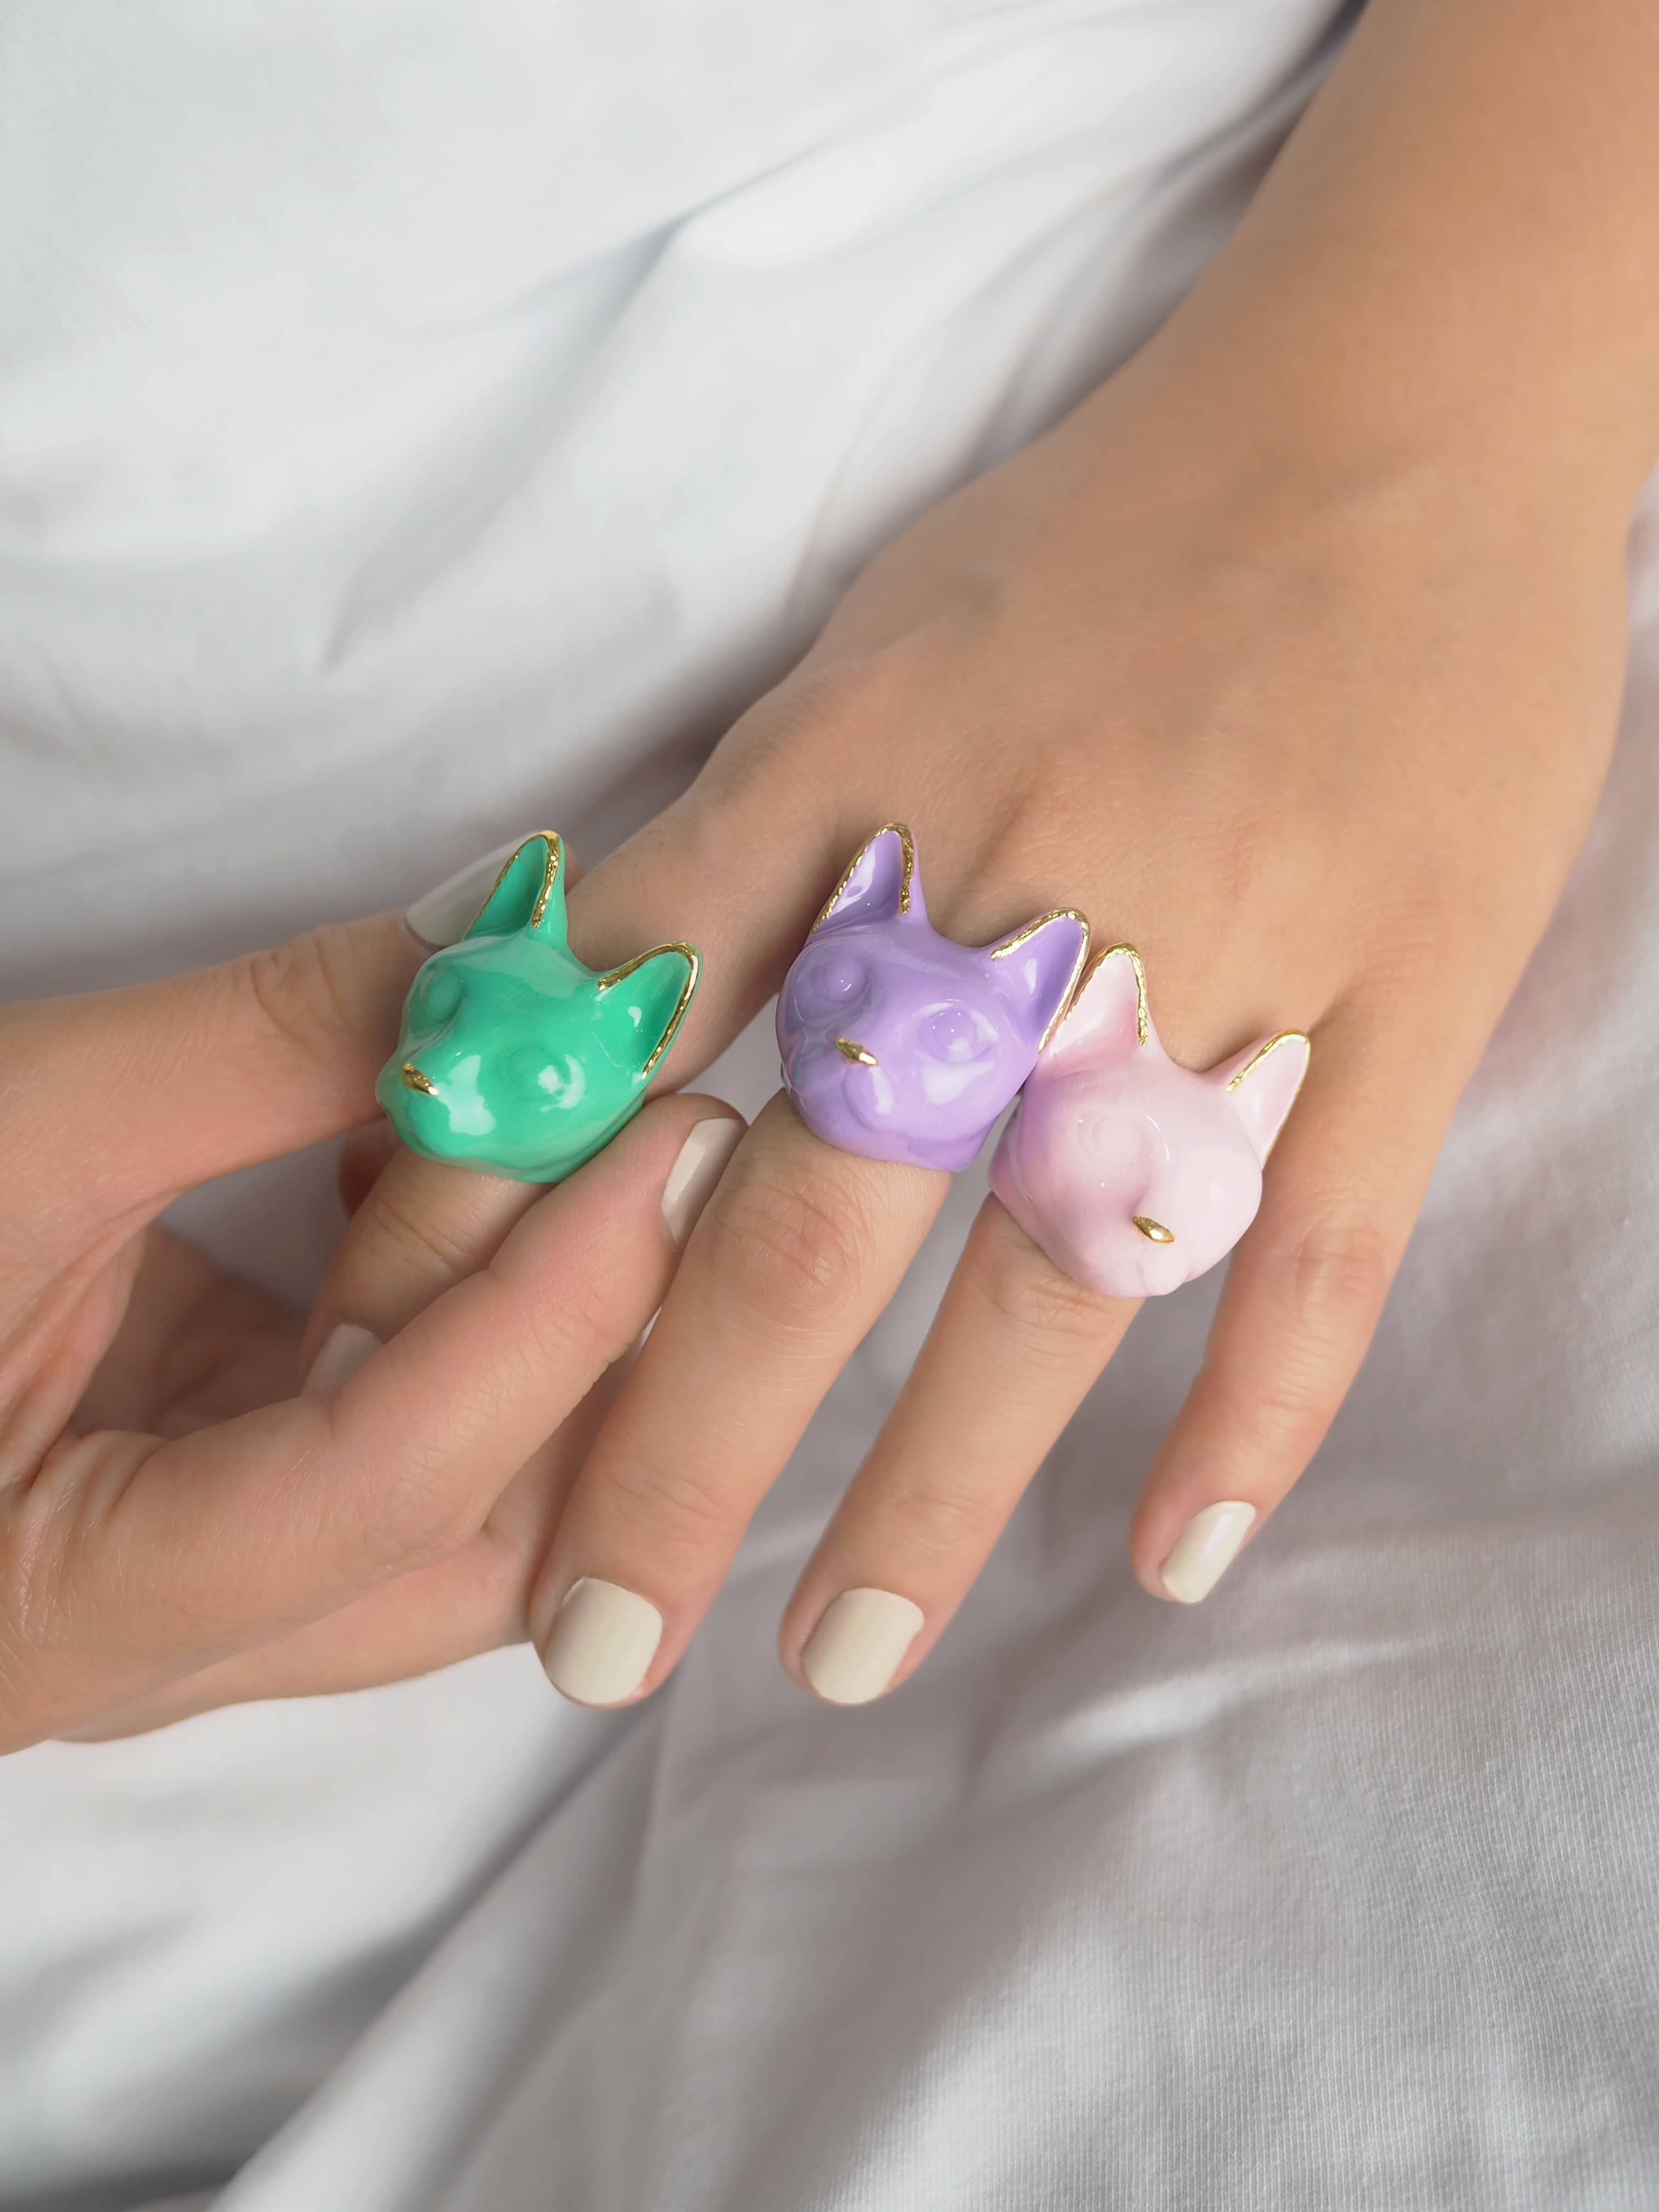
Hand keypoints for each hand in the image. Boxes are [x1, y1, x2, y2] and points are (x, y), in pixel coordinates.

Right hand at [0, 914, 741, 1745]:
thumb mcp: (8, 1126)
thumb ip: (258, 1042)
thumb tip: (498, 945)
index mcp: (64, 1609)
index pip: (385, 1489)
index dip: (546, 1310)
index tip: (666, 1137)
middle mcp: (154, 1638)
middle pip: (471, 1546)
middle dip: (594, 1347)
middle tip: (671, 1138)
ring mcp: (194, 1572)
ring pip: (458, 1499)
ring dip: (539, 1316)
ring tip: (586, 1130)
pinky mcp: (210, 1486)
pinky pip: (398, 1420)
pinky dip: (457, 1290)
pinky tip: (461, 1155)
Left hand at [335, 322, 1631, 1705]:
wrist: (1409, 400)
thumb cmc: (1114, 521)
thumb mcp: (874, 632)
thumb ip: (736, 827)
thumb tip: (577, 1007)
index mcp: (862, 774)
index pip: (628, 1040)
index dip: (499, 1217)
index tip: (421, 1377)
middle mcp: (1020, 884)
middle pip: (809, 1217)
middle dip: (675, 1446)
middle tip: (588, 1647)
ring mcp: (1230, 952)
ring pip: (1047, 1280)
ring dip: (932, 1491)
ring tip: (841, 1655)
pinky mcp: (1408, 992)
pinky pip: (1325, 1242)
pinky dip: (1254, 1412)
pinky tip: (1174, 1560)